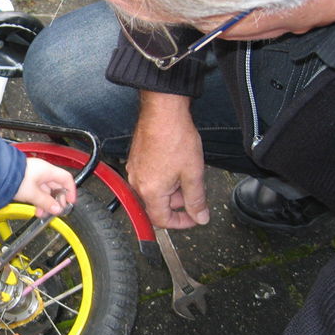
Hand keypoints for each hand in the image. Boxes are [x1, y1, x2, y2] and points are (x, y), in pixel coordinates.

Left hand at [14, 157, 76, 216]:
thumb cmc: (14, 178)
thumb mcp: (32, 194)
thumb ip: (46, 202)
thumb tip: (57, 209)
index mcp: (47, 170)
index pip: (66, 179)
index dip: (71, 191)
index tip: (70, 202)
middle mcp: (42, 171)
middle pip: (56, 186)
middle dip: (56, 200)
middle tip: (56, 211)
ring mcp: (34, 175)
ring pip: (46, 190)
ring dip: (46, 203)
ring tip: (43, 214)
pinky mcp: (27, 180)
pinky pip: (38, 191)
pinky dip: (39, 200)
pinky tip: (36, 209)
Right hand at [127, 92, 208, 228]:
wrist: (162, 112)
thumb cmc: (175, 138)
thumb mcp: (193, 174)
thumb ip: (196, 200)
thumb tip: (200, 218)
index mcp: (151, 192)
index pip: (163, 220)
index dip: (181, 223)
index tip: (194, 217)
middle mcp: (138, 184)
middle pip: (157, 206)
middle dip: (177, 204)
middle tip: (194, 193)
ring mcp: (134, 171)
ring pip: (153, 192)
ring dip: (171, 190)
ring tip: (187, 174)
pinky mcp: (135, 160)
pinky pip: (148, 179)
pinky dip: (162, 179)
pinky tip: (176, 165)